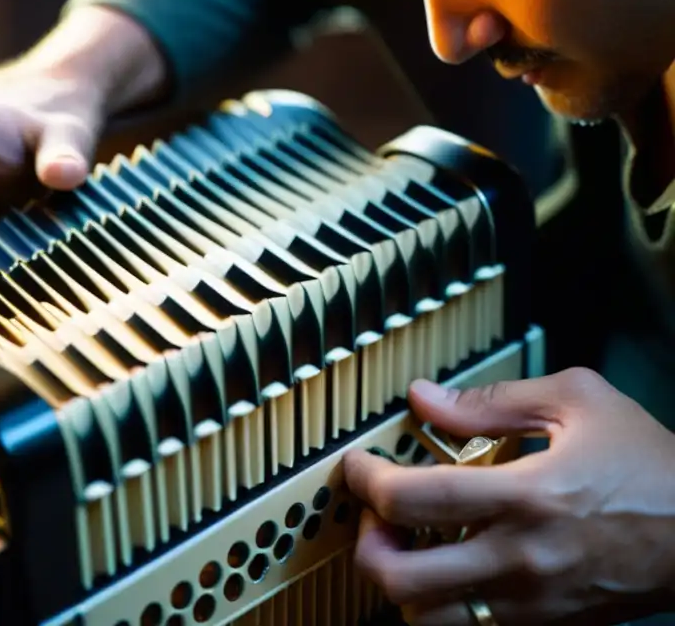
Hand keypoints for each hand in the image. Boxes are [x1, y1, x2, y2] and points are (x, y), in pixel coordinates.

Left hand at [342, 367, 674, 625]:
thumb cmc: (651, 466)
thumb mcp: (578, 402)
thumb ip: (491, 401)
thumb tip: (424, 398)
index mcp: (526, 496)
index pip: (413, 500)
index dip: (366, 481)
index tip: (356, 466)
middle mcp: (521, 559)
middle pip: (402, 580)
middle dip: (367, 546)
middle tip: (373, 517)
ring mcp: (532, 603)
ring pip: (428, 620)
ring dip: (400, 583)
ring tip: (405, 546)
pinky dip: (442, 605)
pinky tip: (447, 569)